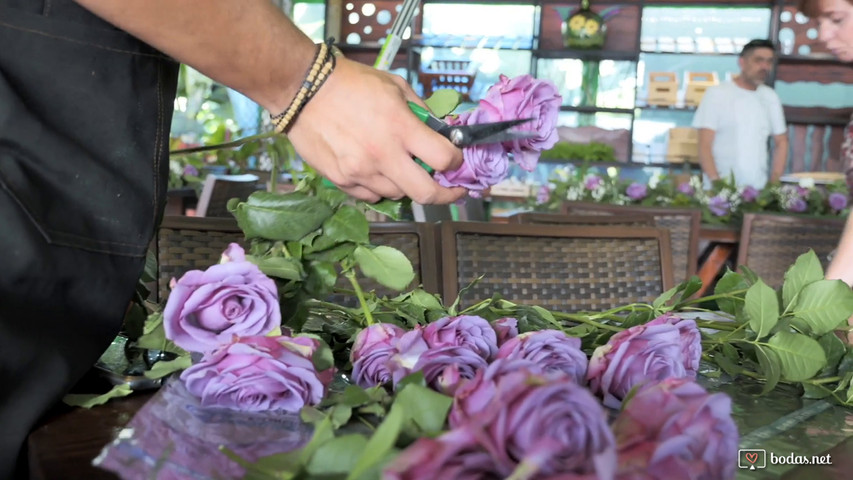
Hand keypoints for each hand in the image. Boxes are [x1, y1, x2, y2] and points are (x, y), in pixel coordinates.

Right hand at [287, 57, 466, 203]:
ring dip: (406, 184)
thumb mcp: (395, 86)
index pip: (444, 159)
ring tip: (400, 166)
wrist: (302, 89)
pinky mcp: (342, 180)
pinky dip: (380, 186)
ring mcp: (361, 172)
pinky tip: (376, 170)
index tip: (457, 162)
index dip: (457, 163)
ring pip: (398, 195)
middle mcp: (383, 155)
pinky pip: (371, 195)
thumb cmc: (350, 83)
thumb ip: (421, 112)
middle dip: (445, 194)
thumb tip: (441, 132)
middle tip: (451, 189)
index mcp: (400, 127)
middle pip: (426, 194)